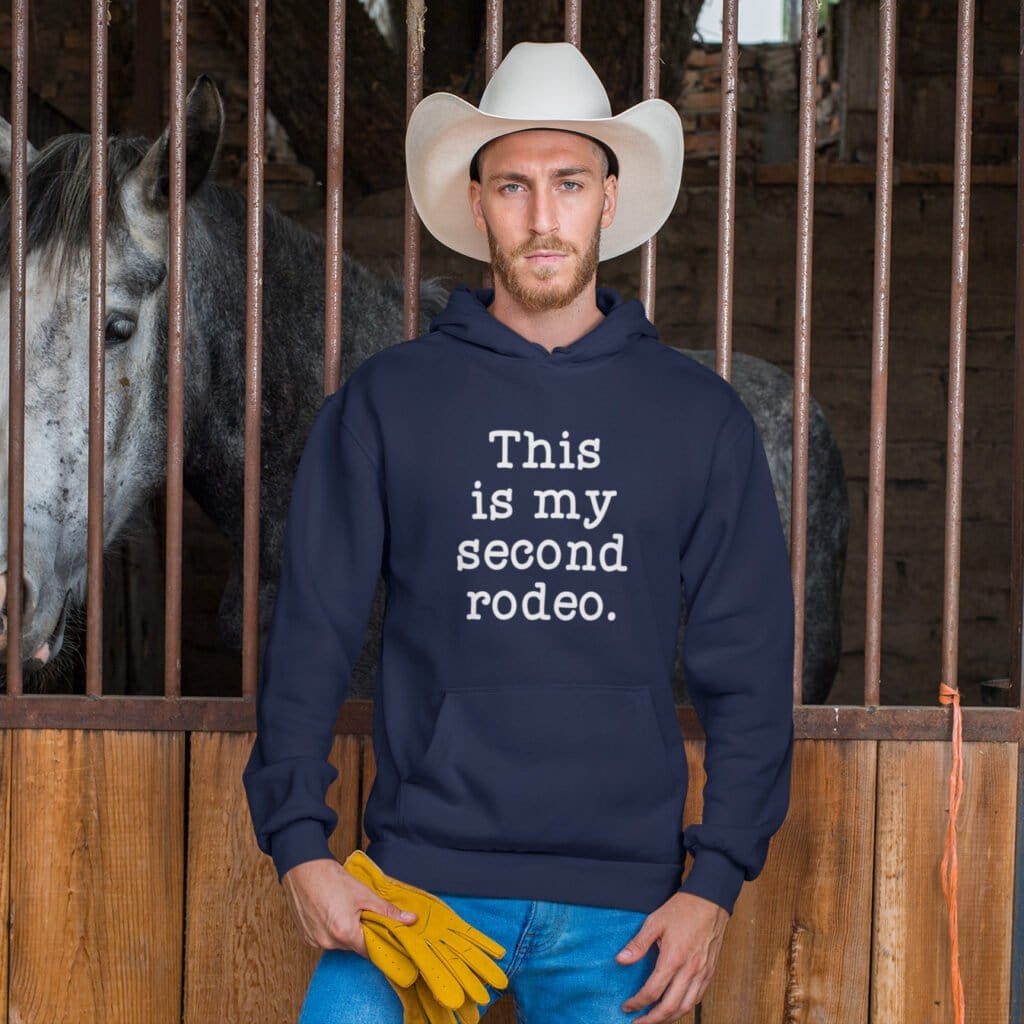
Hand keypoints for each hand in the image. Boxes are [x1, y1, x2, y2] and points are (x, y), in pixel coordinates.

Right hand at [281, 857, 418, 956]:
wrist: (303, 868)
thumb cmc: (331, 878)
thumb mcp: (364, 894)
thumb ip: (387, 911)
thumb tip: (410, 920)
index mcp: (344, 933)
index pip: (370, 950)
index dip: (381, 942)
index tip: (388, 935)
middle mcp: (327, 942)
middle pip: (355, 946)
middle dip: (364, 933)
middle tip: (367, 915)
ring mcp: (314, 941)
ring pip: (340, 943)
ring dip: (347, 931)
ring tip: (348, 910)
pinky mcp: (306, 936)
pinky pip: (326, 939)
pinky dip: (333, 930)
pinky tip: (334, 912)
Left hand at [615, 891, 727, 1021]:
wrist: (710, 902)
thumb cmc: (682, 909)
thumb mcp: (655, 922)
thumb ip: (638, 944)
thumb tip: (621, 960)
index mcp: (674, 958)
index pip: (653, 991)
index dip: (638, 1003)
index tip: (627, 1007)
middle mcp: (690, 970)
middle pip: (670, 1007)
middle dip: (652, 1020)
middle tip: (638, 1023)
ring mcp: (702, 973)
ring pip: (685, 1007)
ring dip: (669, 1018)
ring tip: (654, 1020)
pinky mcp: (709, 972)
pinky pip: (697, 999)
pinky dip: (684, 1009)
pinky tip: (674, 1008)